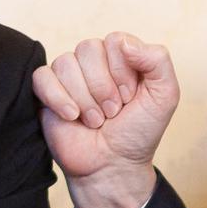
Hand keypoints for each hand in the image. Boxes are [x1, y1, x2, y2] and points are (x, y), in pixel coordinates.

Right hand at [30, 33, 176, 207]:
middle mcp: (93, 61)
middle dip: (103, 87)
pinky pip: (42, 77)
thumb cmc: (138, 133)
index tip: (129, 98)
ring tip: (95, 120)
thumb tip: (123, 42)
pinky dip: (58, 98)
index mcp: (121, 56)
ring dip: (85, 99)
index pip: (114, 41)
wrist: (113, 166)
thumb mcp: (164, 96)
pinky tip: (71, 116)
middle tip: (112, 112)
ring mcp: (68, 76)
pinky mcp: (46, 92)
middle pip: (88, 49)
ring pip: (66, 63)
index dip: (122, 71)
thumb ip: (157, 60)